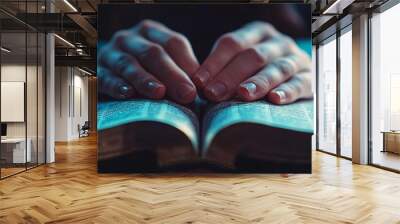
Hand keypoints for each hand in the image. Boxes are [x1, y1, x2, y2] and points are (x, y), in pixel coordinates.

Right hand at [98, 20, 198, 103]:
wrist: (110, 69)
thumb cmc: (146, 67)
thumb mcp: (165, 61)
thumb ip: (182, 72)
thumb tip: (202, 89)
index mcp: (152, 32)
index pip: (172, 43)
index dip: (187, 64)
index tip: (198, 85)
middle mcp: (130, 39)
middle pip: (152, 53)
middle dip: (171, 74)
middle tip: (186, 94)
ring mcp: (111, 54)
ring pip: (128, 64)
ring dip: (144, 79)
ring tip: (159, 93)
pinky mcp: (99, 72)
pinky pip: (107, 77)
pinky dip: (117, 86)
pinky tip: (128, 94)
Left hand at [192, 21, 311, 103]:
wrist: (295, 76)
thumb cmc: (258, 71)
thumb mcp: (240, 62)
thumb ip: (222, 70)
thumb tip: (198, 87)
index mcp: (257, 33)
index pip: (232, 43)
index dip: (214, 63)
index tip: (199, 82)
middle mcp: (277, 43)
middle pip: (253, 56)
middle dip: (231, 76)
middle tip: (214, 93)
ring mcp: (296, 59)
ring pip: (277, 68)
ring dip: (258, 82)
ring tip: (243, 94)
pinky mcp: (309, 78)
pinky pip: (300, 83)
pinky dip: (287, 91)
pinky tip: (275, 99)